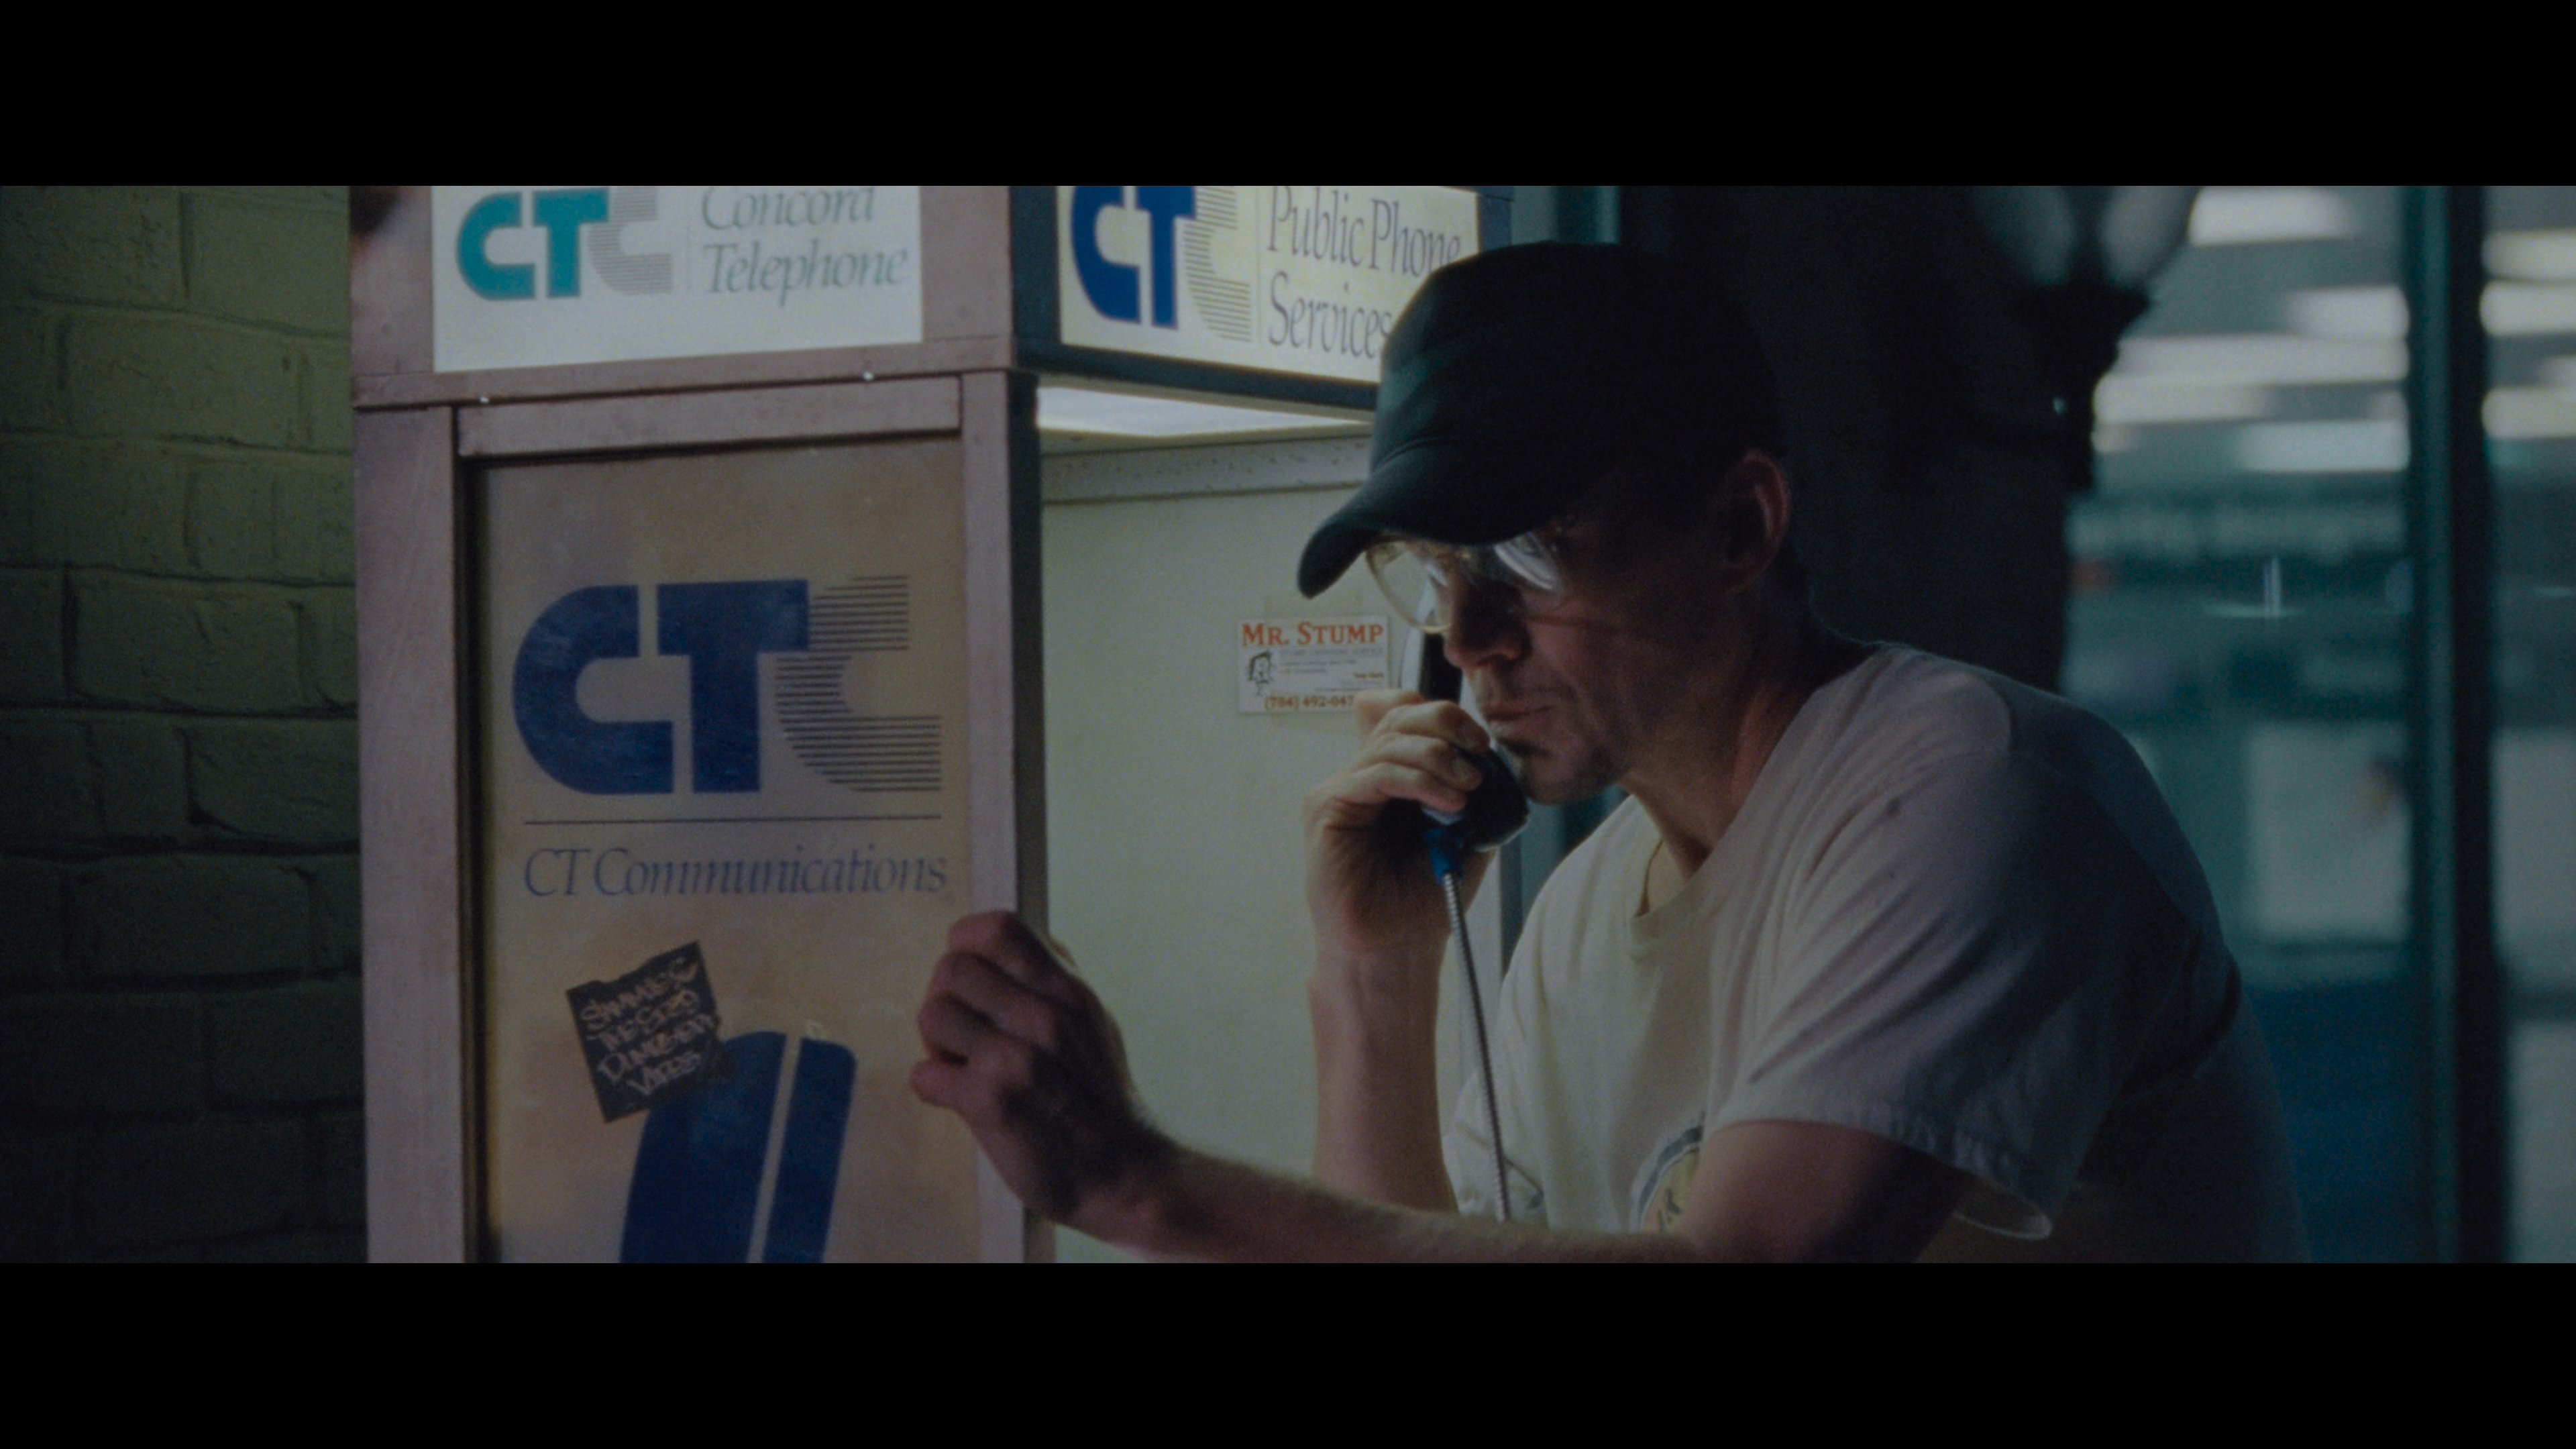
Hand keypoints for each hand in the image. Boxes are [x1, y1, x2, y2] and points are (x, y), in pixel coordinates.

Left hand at [909, 911, 1170, 1235]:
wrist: (1124, 1175)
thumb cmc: (1102, 1098)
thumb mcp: (1094, 1021)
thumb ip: (1054, 979)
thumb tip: (1008, 940)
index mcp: (1067, 992)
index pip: (998, 927)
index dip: (965, 945)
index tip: (970, 978)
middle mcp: (1043, 1017)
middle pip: (950, 970)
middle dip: (945, 1001)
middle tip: (962, 1037)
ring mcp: (1016, 1060)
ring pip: (932, 1015)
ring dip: (936, 1045)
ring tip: (961, 1067)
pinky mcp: (991, 1104)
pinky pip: (924, 1074)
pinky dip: (932, 1088)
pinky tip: (957, 1100)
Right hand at [1302, 690, 1496, 981]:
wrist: (1395, 948)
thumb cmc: (1422, 899)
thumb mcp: (1462, 832)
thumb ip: (1468, 790)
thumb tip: (1485, 755)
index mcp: (1390, 776)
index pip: (1403, 713)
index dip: (1441, 714)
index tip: (1481, 742)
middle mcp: (1359, 777)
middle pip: (1397, 716)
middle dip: (1446, 725)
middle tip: (1480, 753)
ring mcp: (1339, 791)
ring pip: (1388, 740)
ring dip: (1438, 757)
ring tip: (1466, 790)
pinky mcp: (1327, 809)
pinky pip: (1374, 774)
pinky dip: (1417, 780)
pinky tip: (1446, 802)